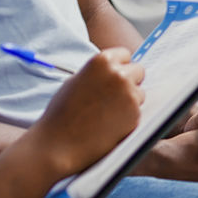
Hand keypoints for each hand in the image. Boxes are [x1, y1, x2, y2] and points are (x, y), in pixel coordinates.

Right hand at [32, 48, 144, 176]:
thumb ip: (98, 73)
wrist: (58, 143)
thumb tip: (115, 70)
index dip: (120, 67)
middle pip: (138, 71)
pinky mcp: (134, 114)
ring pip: (140, 93)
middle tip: (114, 98)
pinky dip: (128, 118)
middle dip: (130, 82)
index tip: (115, 78)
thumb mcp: (76, 81)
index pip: (125, 55)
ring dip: (130, 101)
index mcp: (102, 61)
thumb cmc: (62, 113)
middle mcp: (118, 74)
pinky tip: (109, 125)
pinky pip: (137, 112)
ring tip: (107, 114)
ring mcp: (128, 94)